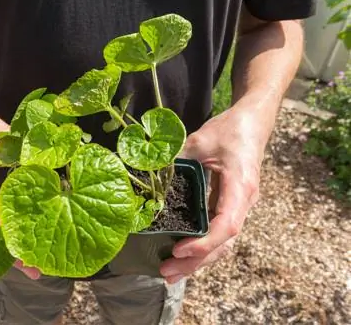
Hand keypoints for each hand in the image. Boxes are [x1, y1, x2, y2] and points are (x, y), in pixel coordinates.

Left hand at [160, 105, 264, 282]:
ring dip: (198, 260)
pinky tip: (184, 256)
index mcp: (241, 186)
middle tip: (166, 272)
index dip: (204, 242)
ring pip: (223, 244)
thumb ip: (175, 158)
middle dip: (196, 261)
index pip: (227, 224)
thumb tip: (145, 176)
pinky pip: (219, 234)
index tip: (178, 250)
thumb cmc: (230, 130)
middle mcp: (244, 203)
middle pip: (224, 243)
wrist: (252, 124)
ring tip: (171, 273)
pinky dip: (202, 248)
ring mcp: (239, 207)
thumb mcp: (200, 139)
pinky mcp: (231, 207)